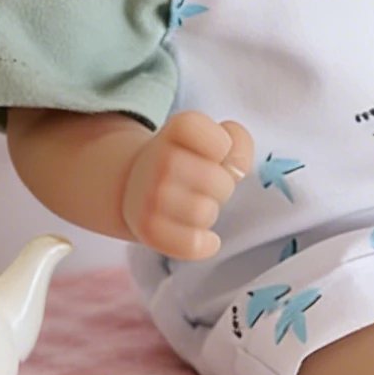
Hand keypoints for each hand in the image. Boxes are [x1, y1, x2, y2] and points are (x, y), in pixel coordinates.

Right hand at [120, 113, 252, 258]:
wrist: (134, 182)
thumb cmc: (186, 159)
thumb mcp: (211, 137)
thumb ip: (239, 141)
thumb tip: (238, 169)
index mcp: (178, 129)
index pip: (219, 142)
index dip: (225, 149)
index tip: (214, 153)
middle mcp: (160, 159)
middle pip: (218, 182)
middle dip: (223, 186)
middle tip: (208, 185)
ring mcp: (150, 196)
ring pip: (204, 212)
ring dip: (210, 211)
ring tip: (199, 205)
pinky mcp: (148, 229)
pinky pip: (190, 245)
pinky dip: (205, 244)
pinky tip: (207, 238)